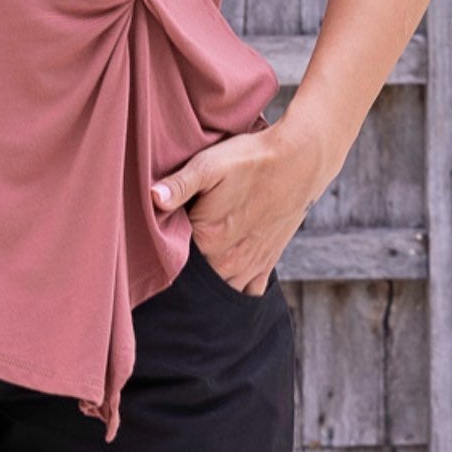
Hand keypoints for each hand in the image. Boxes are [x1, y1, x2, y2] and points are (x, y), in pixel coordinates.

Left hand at [150, 117, 327, 295]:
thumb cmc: (250, 159)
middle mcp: (228, 260)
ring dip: (207, 277)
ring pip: (218, 286)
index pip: (172, 254)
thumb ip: (179, 184)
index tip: (158, 231)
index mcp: (208, 238)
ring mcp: (249, 266)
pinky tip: (225, 270)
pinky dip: (235, 286)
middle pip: (194, 275)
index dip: (163, 242)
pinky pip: (247, 291)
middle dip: (183, 265)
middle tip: (180, 242)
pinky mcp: (266, 263)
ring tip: (200, 255)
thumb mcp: (209, 164)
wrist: (298, 161)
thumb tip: (152, 198)